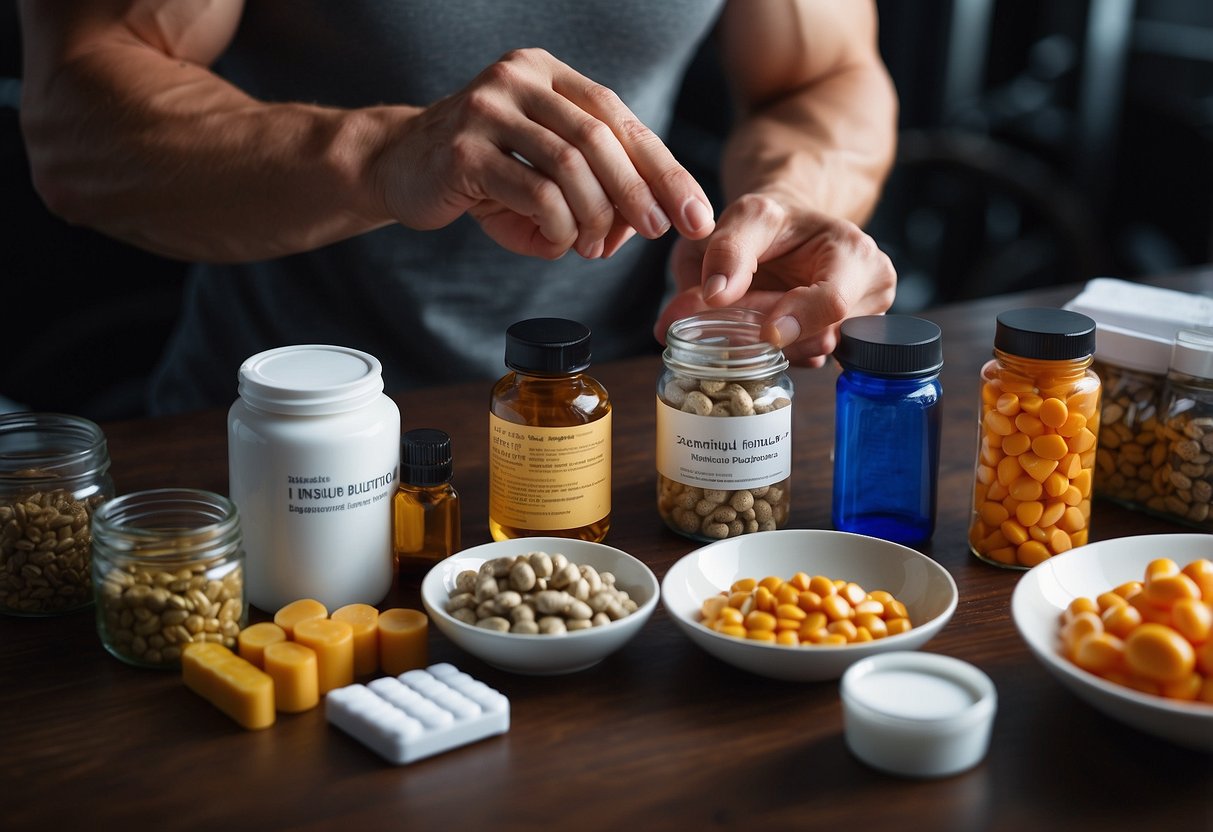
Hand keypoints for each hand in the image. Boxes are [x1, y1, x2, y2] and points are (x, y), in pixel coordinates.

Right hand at [375, 48, 714, 259]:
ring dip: (597, 216)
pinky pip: (535, 193)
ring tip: (597, 247)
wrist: (397, 167)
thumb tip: (646, 225)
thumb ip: (595, 186)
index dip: (664, 167)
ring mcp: (487, 108)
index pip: (620, 117)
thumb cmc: (482, 172)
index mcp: (548, 74)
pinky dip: (560, 227)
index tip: (695, 213)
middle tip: (657, 232)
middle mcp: (519, 78)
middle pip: (601, 137)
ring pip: (571, 164)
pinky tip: (559, 242)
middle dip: (640, 191)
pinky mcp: (463, 149)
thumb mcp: (543, 170)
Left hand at [654, 194, 895, 365]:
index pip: (833, 301)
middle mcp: (868, 294)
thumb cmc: (774, 222)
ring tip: (728, 318)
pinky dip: (769, 351)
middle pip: (818, 335)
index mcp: (855, 254)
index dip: (797, 319)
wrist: (788, 233)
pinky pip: (801, 361)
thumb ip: (729, 249)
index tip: (764, 331)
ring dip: (762, 343)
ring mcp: (856, 326)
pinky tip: (751, 331)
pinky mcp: (836, 346)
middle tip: (708, 323)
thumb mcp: (747, 216)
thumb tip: (715, 295)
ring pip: (807, 353)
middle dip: (762, 331)